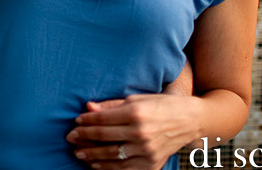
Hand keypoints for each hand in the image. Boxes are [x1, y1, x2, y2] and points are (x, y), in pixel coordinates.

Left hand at [66, 95, 199, 169]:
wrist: (191, 120)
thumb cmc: (161, 105)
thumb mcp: (137, 99)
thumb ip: (111, 105)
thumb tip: (88, 107)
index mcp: (136, 113)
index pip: (102, 119)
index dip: (86, 120)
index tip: (76, 121)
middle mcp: (141, 133)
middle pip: (104, 137)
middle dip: (84, 137)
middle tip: (70, 138)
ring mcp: (147, 150)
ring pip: (112, 156)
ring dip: (92, 155)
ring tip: (79, 153)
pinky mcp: (153, 163)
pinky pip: (126, 169)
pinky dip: (108, 168)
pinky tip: (96, 165)